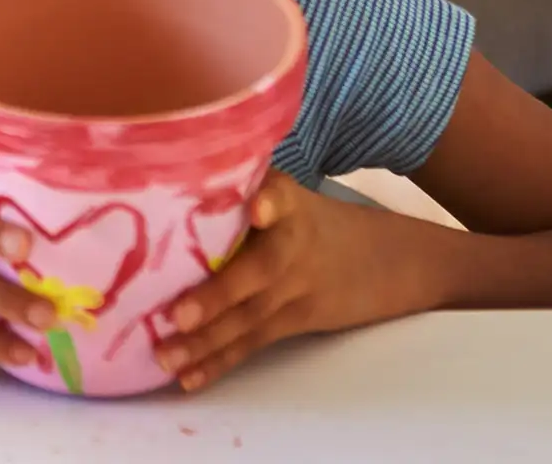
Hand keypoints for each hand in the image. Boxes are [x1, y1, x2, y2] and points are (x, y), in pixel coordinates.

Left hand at [154, 173, 433, 390]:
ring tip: (164, 356)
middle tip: (177, 315)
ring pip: (251, 317)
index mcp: (290, 205)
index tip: (258, 206)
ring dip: (206, 341)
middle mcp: (294, 247)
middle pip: (260, 271)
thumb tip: (163, 171)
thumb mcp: (287, 191)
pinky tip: (188, 380)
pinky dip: (219, 363)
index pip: (282, 197)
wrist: (388, 259)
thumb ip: (238, 184)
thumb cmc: (308, 218)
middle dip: (218, 295)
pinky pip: (253, 343)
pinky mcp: (295, 321)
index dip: (270, 201)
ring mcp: (298, 289)